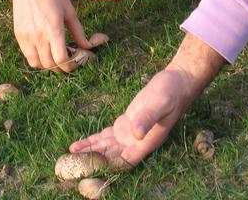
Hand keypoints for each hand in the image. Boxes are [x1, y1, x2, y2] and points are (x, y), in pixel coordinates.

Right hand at [0, 0, 92, 70]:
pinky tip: (45, 51)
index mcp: (54, 29)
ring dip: (48, 66)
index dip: (70, 66)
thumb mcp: (69, 10)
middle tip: (68, 60)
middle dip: (62, 67)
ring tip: (55, 57)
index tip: (76, 62)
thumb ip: (78, 31)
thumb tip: (88, 46)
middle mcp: (39, 36)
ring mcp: (27, 38)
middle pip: (50, 65)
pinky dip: (37, 59)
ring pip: (37, 64)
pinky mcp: (19, 36)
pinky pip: (28, 56)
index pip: (61, 60)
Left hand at [68, 34, 225, 166]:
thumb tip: (136, 134)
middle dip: (93, 161)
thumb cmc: (171, 92)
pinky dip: (93, 140)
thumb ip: (148, 118)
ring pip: (106, 147)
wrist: (177, 81)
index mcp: (147, 141)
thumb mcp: (160, 102)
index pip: (125, 160)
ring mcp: (131, 134)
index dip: (109, 165)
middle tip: (72, 164)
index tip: (90, 167)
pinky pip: (106, 136)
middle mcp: (137, 142)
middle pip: (112, 157)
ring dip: (89, 152)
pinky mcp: (126, 124)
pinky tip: (80, 145)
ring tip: (70, 154)